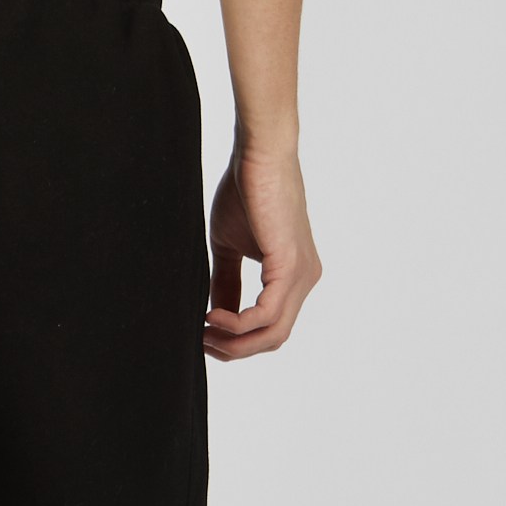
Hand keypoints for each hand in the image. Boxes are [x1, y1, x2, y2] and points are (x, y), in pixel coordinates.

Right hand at [204, 145, 321, 358]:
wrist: (258, 156)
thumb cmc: (246, 191)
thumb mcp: (231, 247)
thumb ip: (226, 282)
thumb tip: (216, 315)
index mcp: (294, 275)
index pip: (271, 327)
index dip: (238, 340)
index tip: (203, 335)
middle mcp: (305, 279)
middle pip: (274, 338)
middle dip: (235, 348)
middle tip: (201, 341)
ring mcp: (301, 275)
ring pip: (272, 333)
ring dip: (234, 341)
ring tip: (203, 331)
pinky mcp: (289, 267)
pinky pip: (265, 315)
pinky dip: (236, 323)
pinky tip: (212, 315)